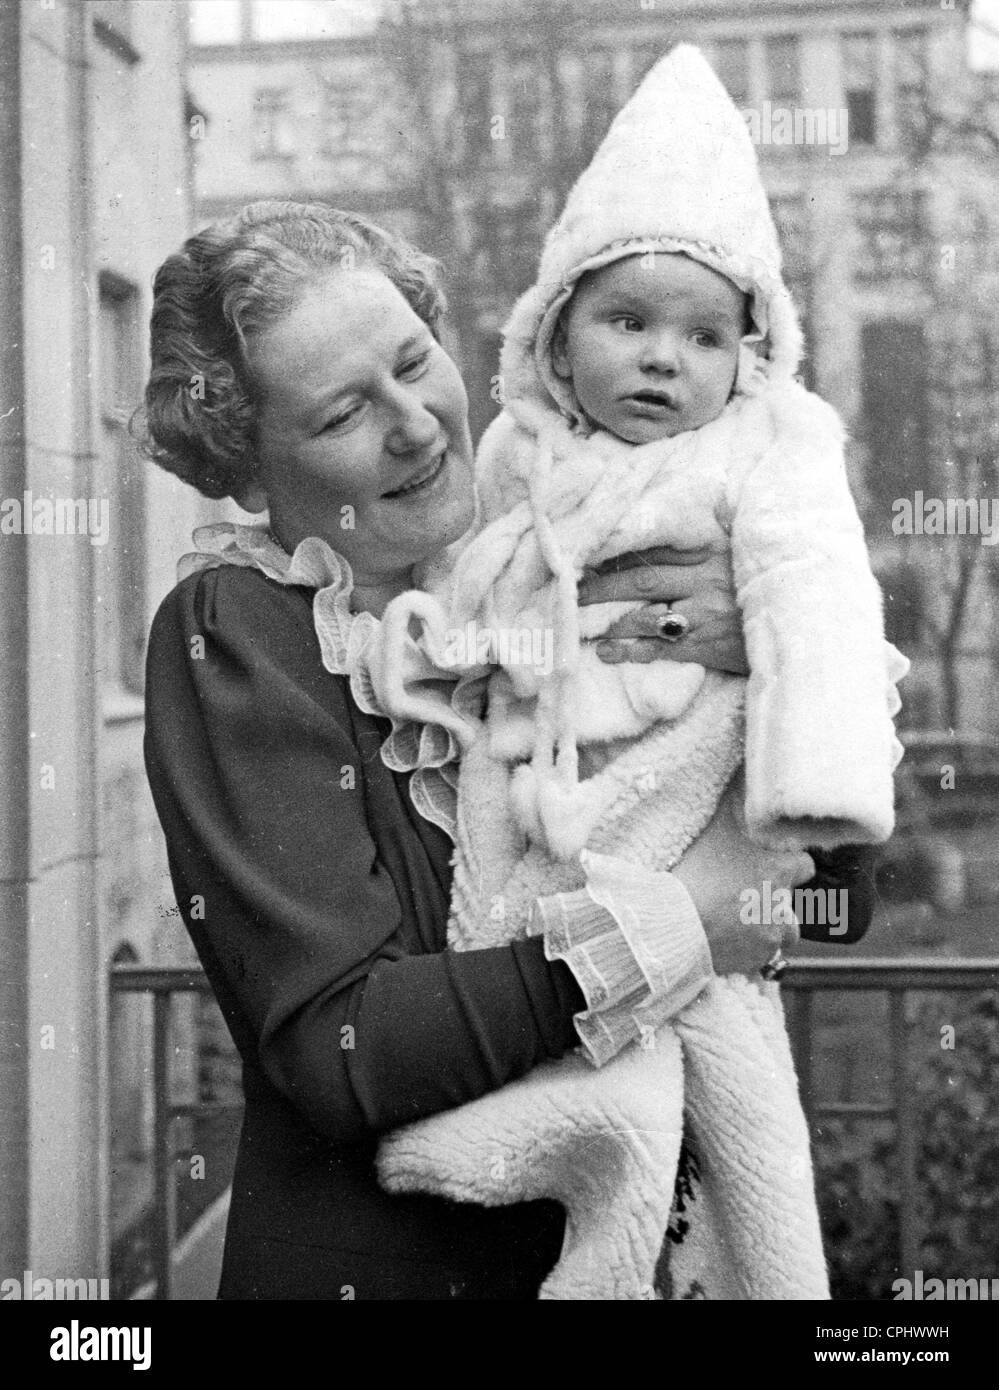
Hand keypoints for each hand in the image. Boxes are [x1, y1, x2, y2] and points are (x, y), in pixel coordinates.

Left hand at [578, 546, 747, 674]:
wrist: (804, 623)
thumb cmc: (764, 585)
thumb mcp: (741, 552)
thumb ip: (708, 541)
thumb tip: (660, 531)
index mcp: (713, 549)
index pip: (655, 546)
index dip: (618, 549)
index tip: (586, 551)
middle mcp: (706, 579)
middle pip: (640, 579)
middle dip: (600, 586)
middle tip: (567, 590)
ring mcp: (706, 614)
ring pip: (645, 615)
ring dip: (610, 621)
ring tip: (578, 626)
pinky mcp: (709, 645)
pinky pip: (661, 649)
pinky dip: (631, 651)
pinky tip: (607, 653)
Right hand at [672, 782, 814, 976]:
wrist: (673, 924)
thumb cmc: (693, 873)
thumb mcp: (714, 831)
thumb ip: (734, 808)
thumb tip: (743, 776)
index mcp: (780, 870)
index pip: (805, 865)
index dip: (789, 865)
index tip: (773, 865)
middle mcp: (784, 906)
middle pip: (794, 908)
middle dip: (777, 905)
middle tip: (747, 898)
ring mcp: (771, 937)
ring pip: (781, 936)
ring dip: (767, 930)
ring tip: (738, 925)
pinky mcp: (755, 962)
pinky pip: (761, 959)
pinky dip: (748, 951)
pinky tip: (726, 942)